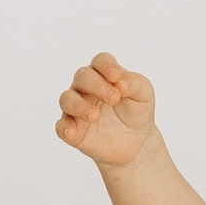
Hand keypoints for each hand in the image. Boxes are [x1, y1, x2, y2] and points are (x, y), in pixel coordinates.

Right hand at [55, 52, 158, 173]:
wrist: (137, 143)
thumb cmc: (137, 111)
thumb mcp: (144, 94)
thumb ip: (134, 83)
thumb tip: (120, 83)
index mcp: (104, 74)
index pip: (100, 61)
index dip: (107, 66)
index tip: (117, 76)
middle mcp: (86, 87)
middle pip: (82, 76)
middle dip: (96, 85)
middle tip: (114, 98)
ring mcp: (77, 108)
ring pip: (67, 99)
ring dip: (78, 105)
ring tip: (94, 116)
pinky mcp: (73, 130)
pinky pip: (61, 127)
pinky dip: (64, 128)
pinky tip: (72, 132)